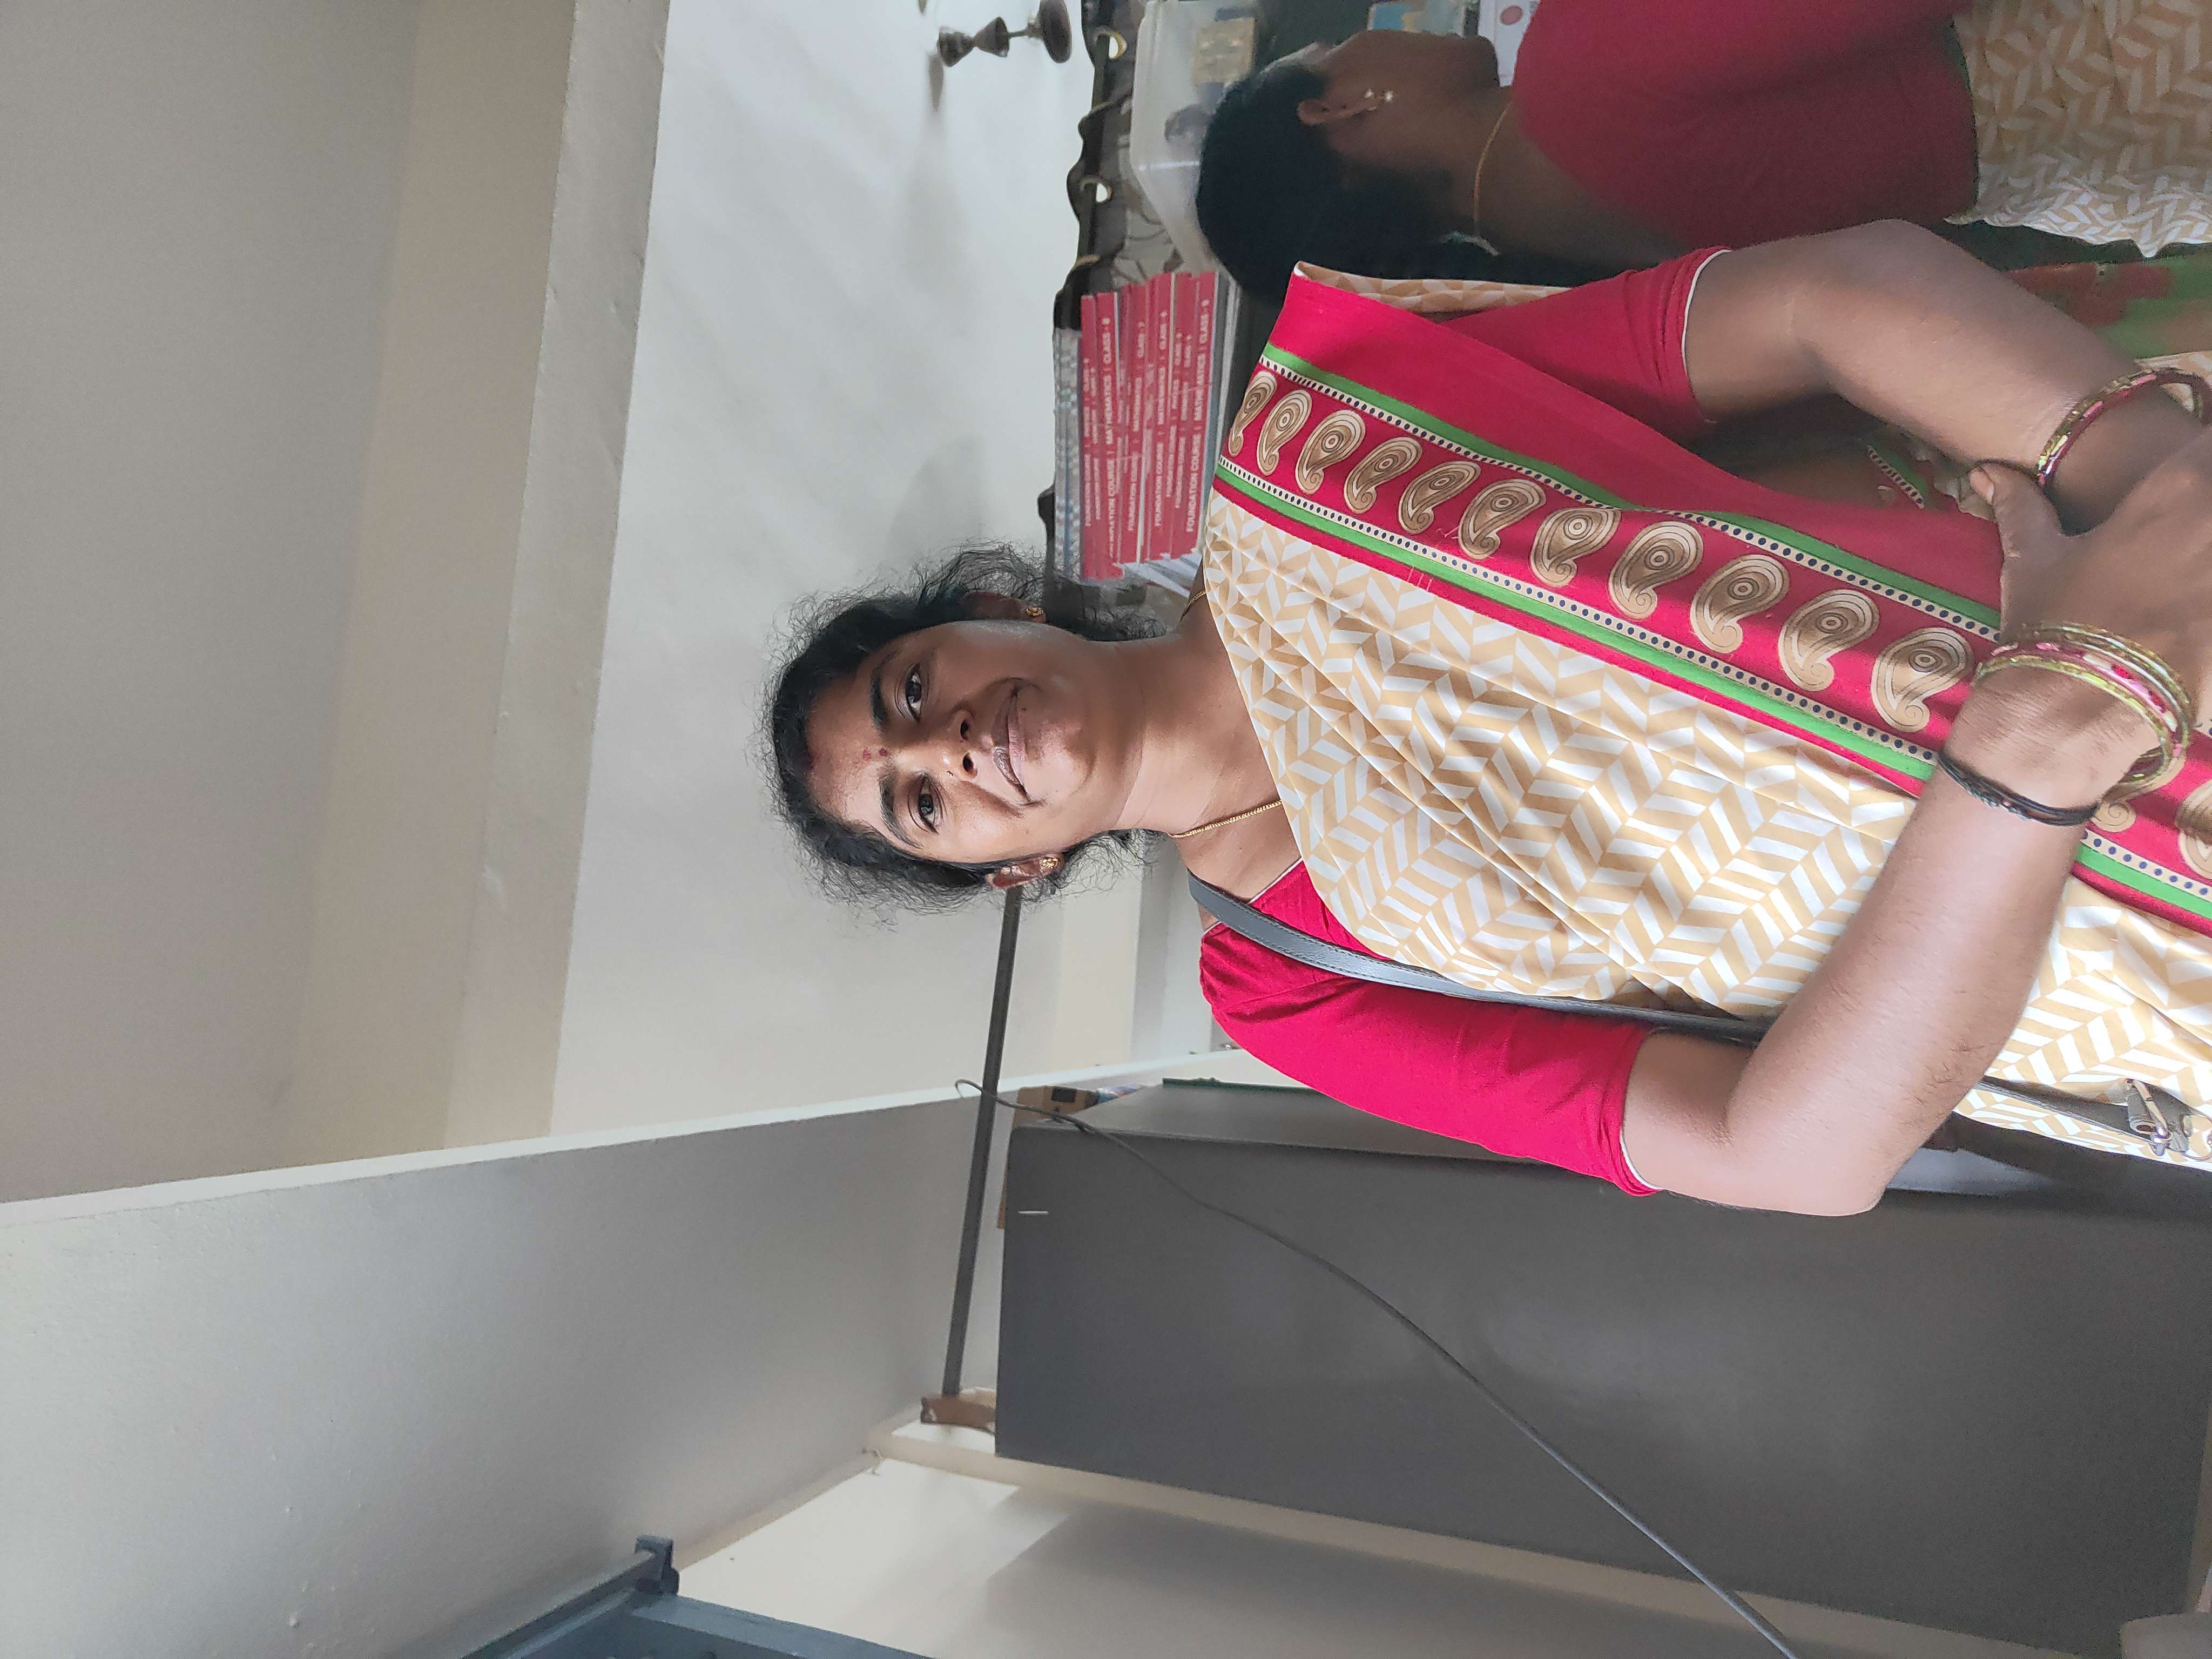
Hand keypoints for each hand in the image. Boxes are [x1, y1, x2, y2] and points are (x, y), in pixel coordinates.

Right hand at [1978, 433, 2211, 707]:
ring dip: (2208, 555)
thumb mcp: (2031, 559)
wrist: (2074, 712)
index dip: (2201, 452)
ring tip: (2187, 577)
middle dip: (2203, 512)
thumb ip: (2020, 505)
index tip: (2188, 467)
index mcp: (2178, 488)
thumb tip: (1986, 471)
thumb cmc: (2052, 626)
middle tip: (2183, 535)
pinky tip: (2197, 616)